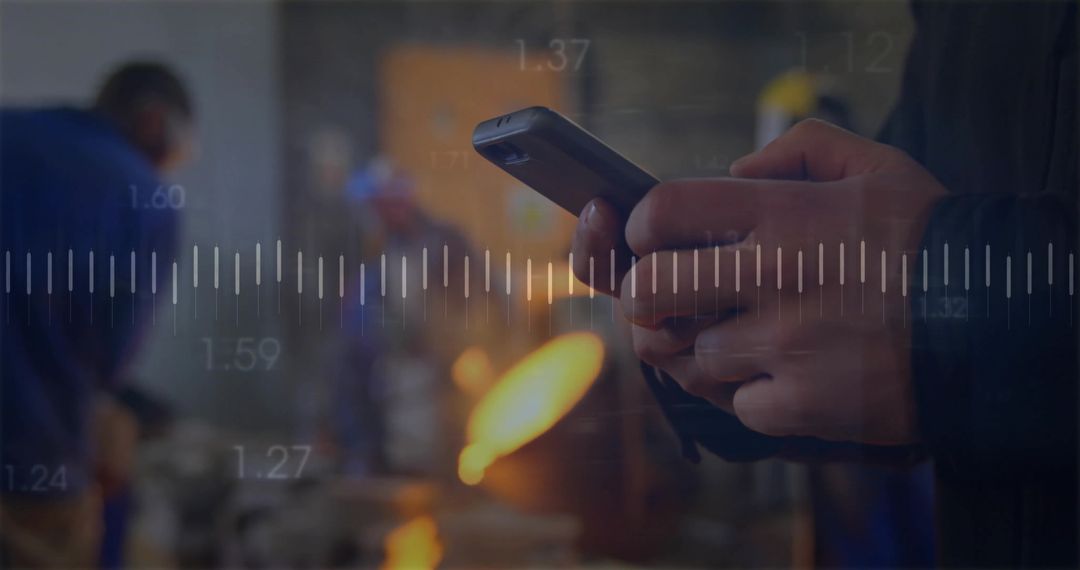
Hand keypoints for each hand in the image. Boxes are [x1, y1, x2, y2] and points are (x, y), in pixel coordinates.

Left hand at [572, 119, 944, 444]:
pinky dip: (750, 395)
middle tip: (661, 298)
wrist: (996, 325)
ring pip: (686, 357)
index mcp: (784, 215)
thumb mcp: (878, 166)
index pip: (663, 211)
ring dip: (702, 348)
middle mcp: (773, 279)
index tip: (650, 238)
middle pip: (647, 291)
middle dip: (642, 296)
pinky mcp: (798, 406)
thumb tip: (734, 169)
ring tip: (740, 335)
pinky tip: (783, 375)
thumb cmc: (930, 241)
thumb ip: (800, 149)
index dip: (640, 226)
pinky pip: (735, 405)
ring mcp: (783, 347)